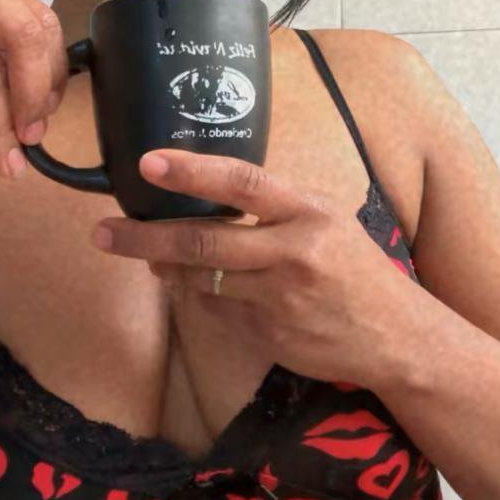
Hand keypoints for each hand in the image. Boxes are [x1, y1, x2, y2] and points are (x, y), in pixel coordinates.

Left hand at [91, 149, 411, 389]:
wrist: (396, 336)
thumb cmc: (356, 270)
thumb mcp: (327, 222)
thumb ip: (273, 208)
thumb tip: (205, 198)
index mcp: (308, 211)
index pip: (242, 181)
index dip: (191, 171)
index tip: (148, 163)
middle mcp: (293, 251)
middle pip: (203, 239)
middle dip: (144, 236)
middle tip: (103, 231)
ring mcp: (279, 297)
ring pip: (199, 280)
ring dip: (165, 268)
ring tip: (147, 255)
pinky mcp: (269, 333)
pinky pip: (215, 310)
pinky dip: (196, 296)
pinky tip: (193, 287)